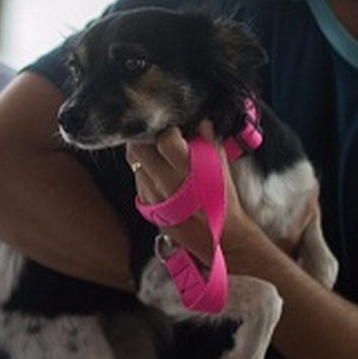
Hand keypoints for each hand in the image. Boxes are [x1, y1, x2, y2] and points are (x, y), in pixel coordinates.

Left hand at [126, 123, 246, 264]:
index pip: (163, 138)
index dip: (168, 130)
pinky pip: (138, 181)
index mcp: (186, 168)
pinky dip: (144, 173)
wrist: (218, 235)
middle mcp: (165, 182)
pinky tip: (159, 175)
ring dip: (143, 156)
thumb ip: (208, 141)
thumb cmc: (222, 200)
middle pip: (137, 148)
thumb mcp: (221, 166)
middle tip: (156, 135)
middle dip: (145, 138)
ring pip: (134, 164)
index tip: (175, 130)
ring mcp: (152, 195)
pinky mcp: (146, 205)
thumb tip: (199, 123)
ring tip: (159, 156)